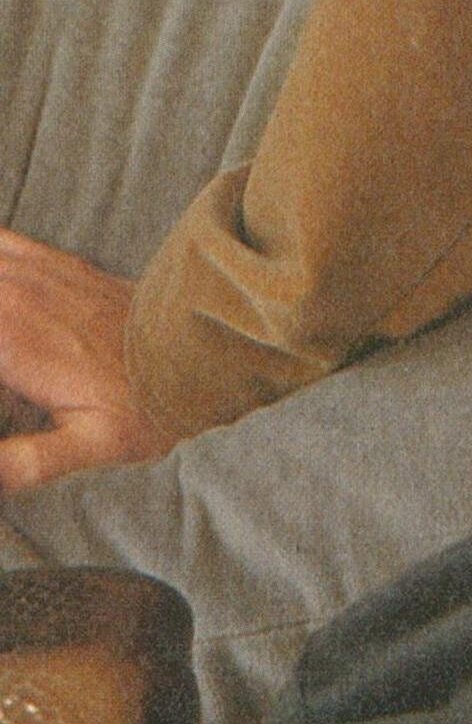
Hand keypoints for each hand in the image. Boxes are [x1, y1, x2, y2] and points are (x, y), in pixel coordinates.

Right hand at [0, 232, 163, 492]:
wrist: (200, 347)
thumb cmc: (146, 401)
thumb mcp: (92, 446)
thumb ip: (26, 463)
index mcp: (11, 341)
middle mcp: (14, 296)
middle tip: (4, 377)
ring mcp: (31, 271)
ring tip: (4, 356)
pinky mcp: (49, 260)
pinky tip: (2, 289)